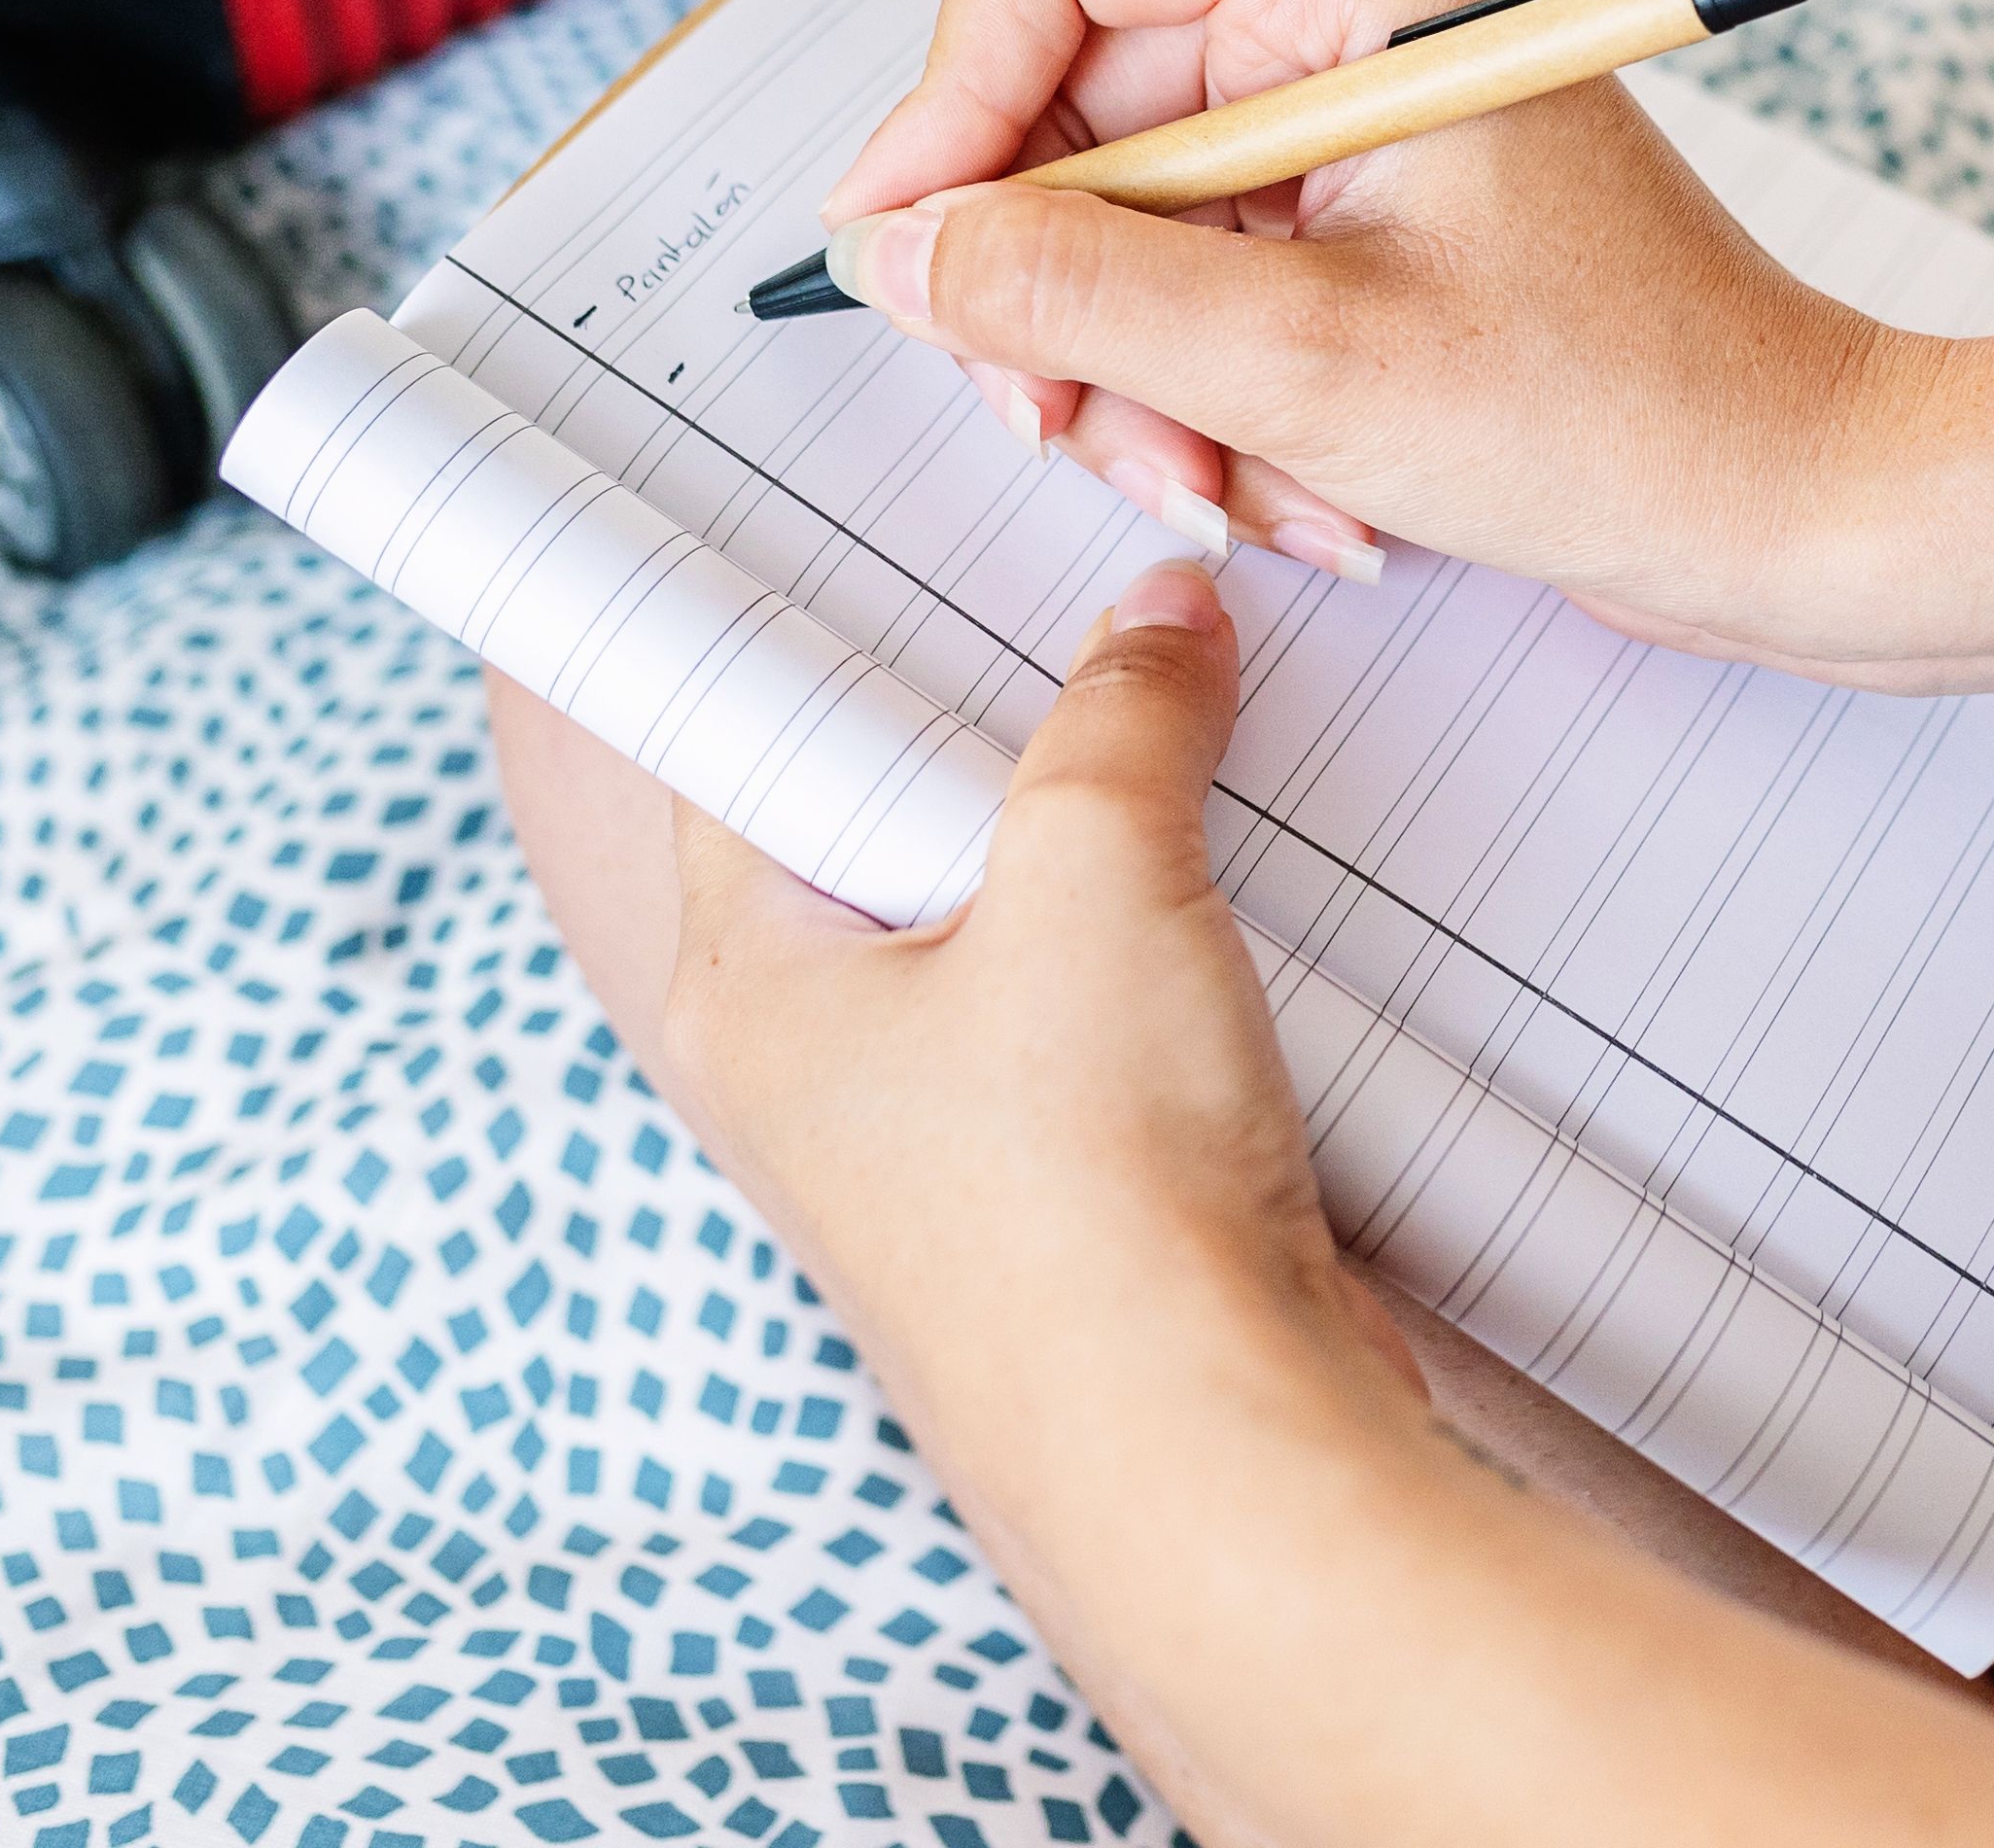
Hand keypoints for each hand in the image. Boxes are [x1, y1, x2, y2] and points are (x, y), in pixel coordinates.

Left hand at [652, 567, 1425, 1580]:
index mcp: (752, 984)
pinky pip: (1096, 1022)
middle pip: (889, 826)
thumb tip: (1163, 612)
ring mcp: (943, 1148)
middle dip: (999, 723)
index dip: (827, 627)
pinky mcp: (1071, 1202)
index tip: (911, 532)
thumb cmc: (1089, 1192)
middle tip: (1093, 597)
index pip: (746, 744)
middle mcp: (818, 1069)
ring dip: (1097, 841)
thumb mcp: (1092, 877)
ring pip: (1004, 927)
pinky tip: (1247, 886)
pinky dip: (1161, 946)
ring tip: (1193, 717)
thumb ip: (1122, 715)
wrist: (1210, 1461)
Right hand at [819, 0, 1928, 667]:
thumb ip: (1073, 292)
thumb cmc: (1628, 414)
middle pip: (1064, 95)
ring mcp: (1351, 97)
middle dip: (1057, 289)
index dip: (951, 99)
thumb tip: (897, 247)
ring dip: (1140, 376)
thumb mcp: (1306, 366)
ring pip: (1119, 211)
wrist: (1798, 506)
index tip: (913, 260)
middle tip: (1072, 435)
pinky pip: (1198, 273)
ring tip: (1232, 491)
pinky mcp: (1362, 197)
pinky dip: (1214, 396)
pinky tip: (1301, 489)